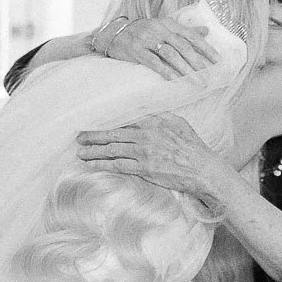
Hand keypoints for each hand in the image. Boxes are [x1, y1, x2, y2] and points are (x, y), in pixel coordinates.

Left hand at [76, 113, 222, 195]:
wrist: (203, 169)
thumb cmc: (192, 147)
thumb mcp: (178, 124)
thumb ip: (160, 117)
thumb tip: (145, 113)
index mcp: (154, 121)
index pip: (124, 120)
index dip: (106, 122)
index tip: (93, 123)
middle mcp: (147, 134)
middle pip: (113, 133)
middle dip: (93, 135)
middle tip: (79, 137)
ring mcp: (144, 152)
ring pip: (112, 149)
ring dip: (93, 151)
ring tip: (80, 152)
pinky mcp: (145, 168)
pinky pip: (118, 165)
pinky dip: (102, 164)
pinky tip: (91, 164)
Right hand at [95, 17, 220, 78]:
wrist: (112, 34)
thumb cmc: (142, 32)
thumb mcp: (163, 27)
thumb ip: (184, 31)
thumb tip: (207, 31)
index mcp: (168, 23)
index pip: (191, 36)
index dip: (206, 48)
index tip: (217, 61)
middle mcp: (158, 29)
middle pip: (183, 46)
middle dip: (198, 62)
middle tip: (208, 77)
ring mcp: (146, 39)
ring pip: (170, 54)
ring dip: (185, 69)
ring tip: (196, 82)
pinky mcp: (135, 50)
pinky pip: (153, 61)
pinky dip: (165, 71)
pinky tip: (174, 80)